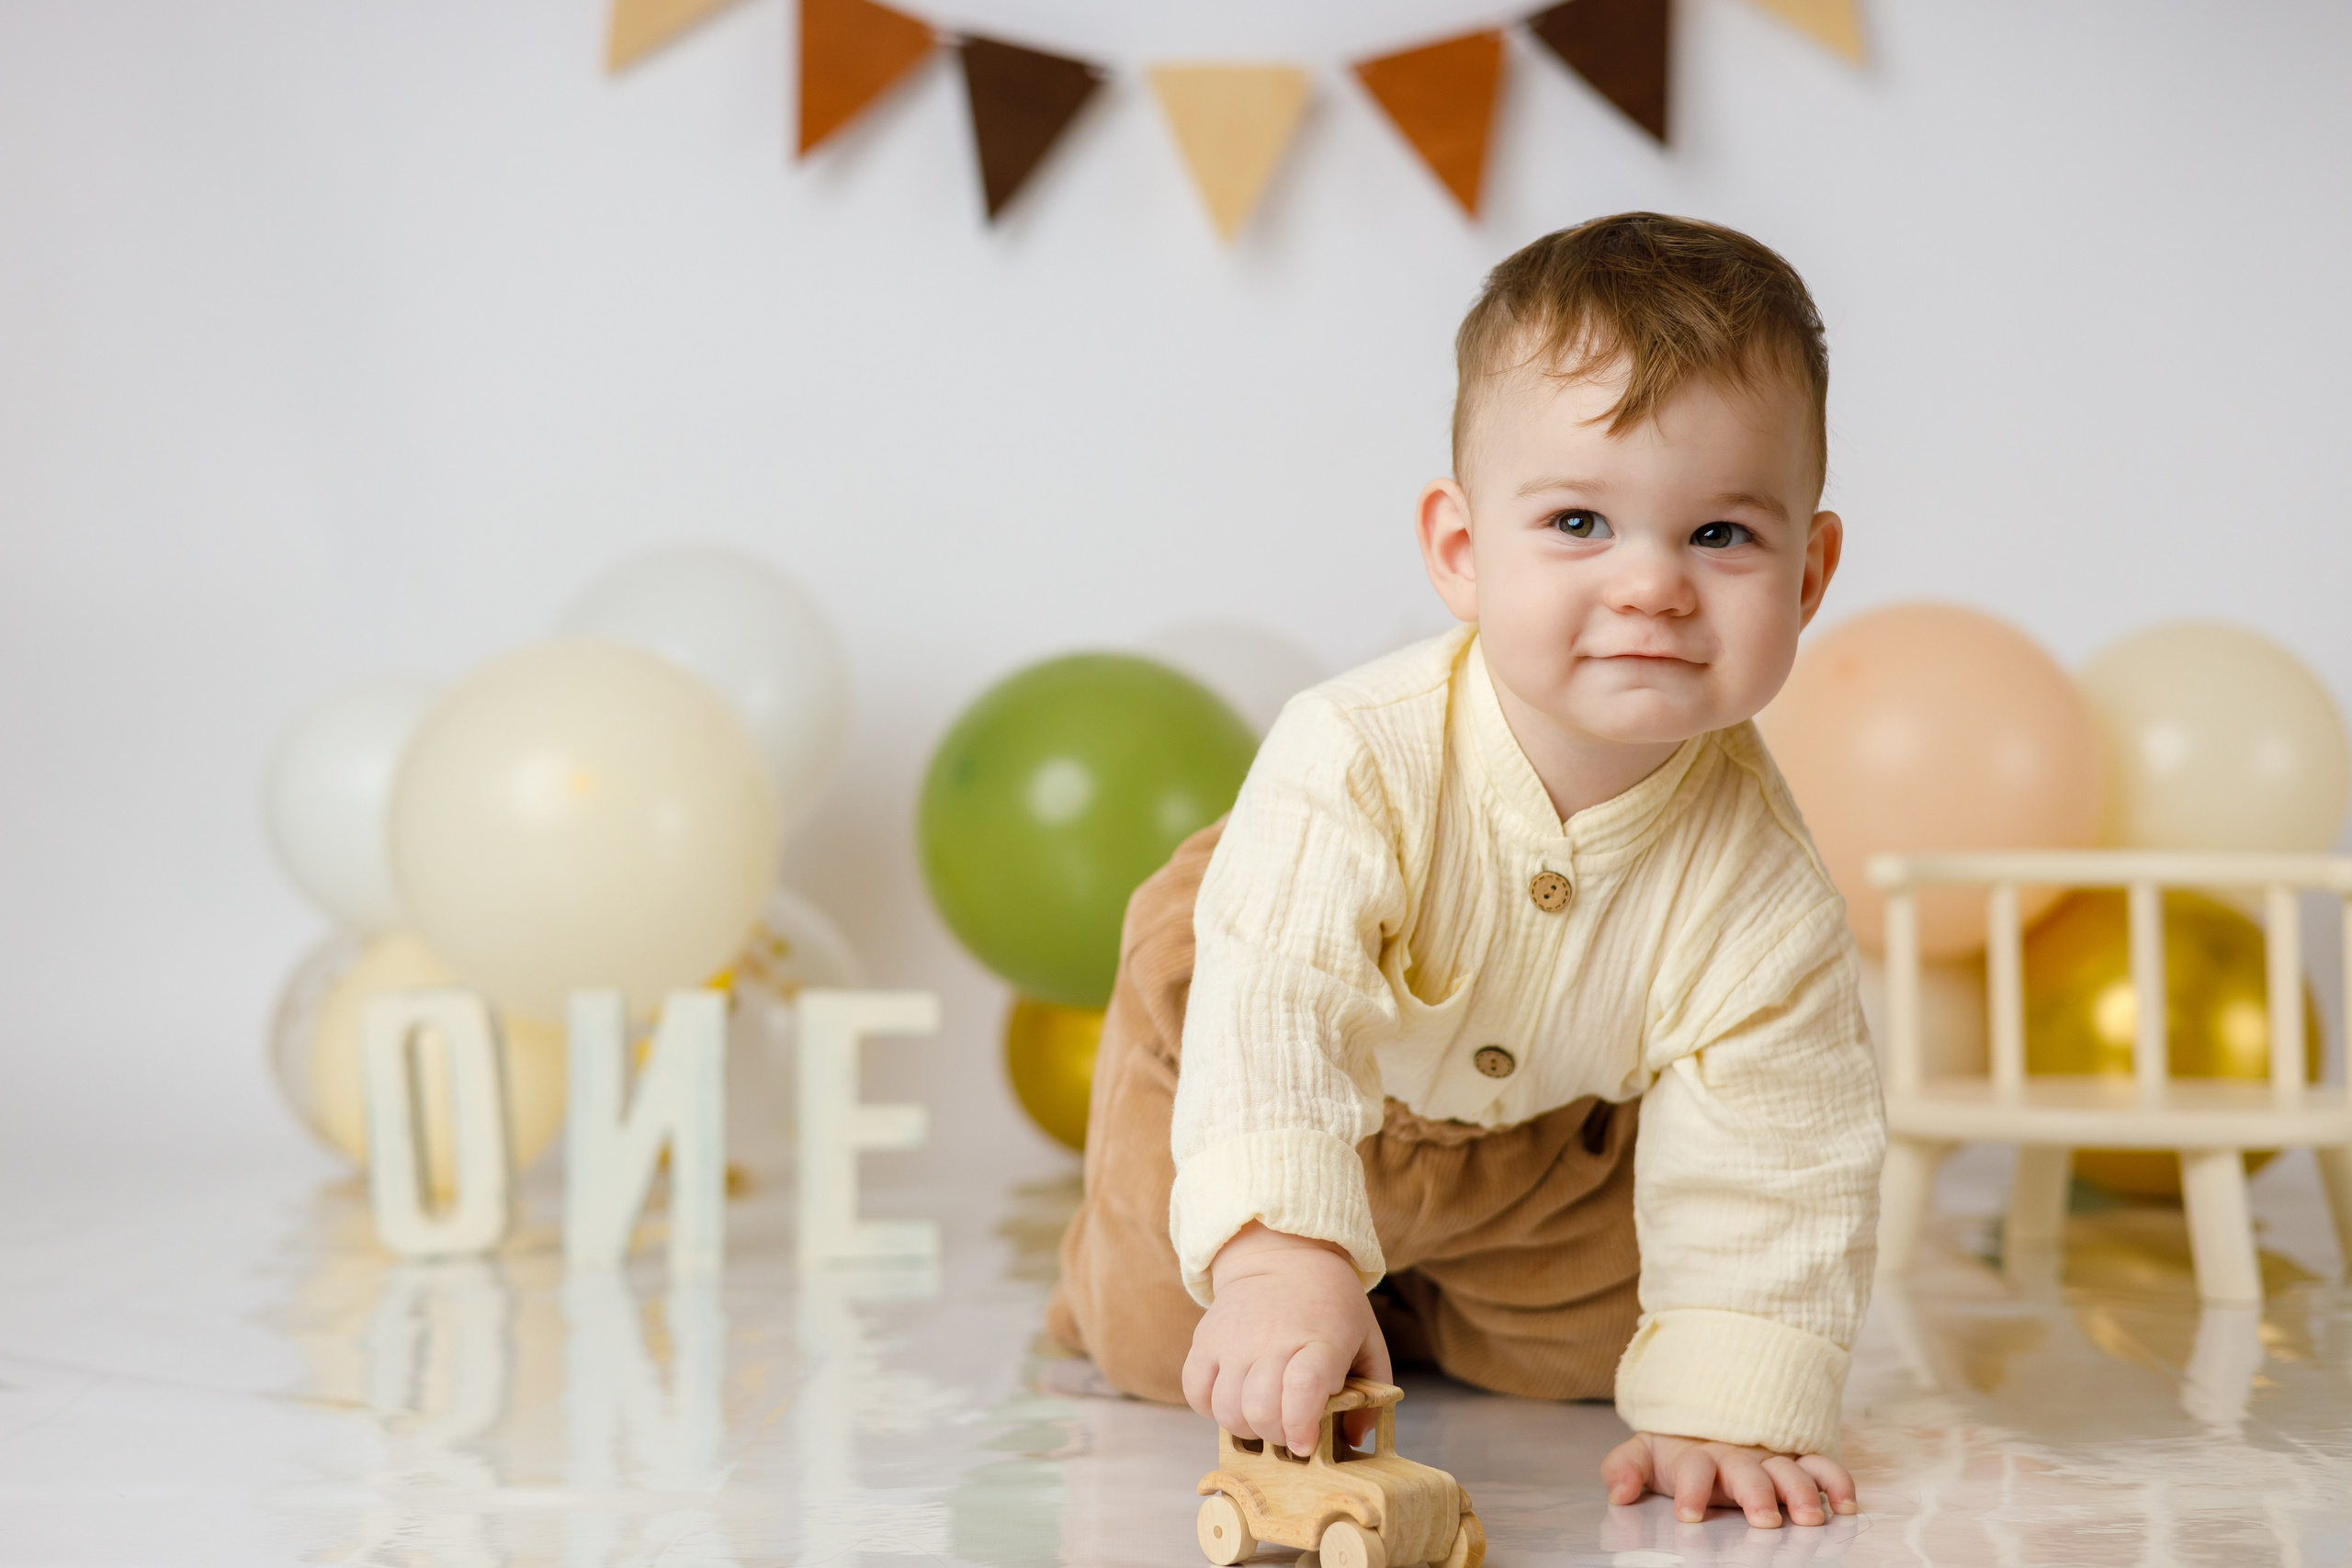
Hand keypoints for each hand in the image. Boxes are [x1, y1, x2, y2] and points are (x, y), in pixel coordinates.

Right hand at [1181, 1222, 1389, 1456]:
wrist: (1283, 1255)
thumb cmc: (1330, 1307)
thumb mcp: (1367, 1341)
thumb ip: (1371, 1396)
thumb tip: (1352, 1440)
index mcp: (1320, 1341)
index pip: (1303, 1390)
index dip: (1301, 1427)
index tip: (1305, 1444)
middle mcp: (1271, 1340)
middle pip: (1261, 1411)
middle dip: (1277, 1436)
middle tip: (1288, 1428)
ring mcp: (1233, 1340)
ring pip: (1227, 1410)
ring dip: (1245, 1427)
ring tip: (1261, 1413)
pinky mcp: (1205, 1339)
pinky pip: (1195, 1392)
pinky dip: (1210, 1408)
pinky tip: (1233, 1398)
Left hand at [1601, 1431, 1856, 1527]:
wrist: (1706, 1419)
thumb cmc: (1675, 1450)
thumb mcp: (1644, 1454)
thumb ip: (1625, 1468)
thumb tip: (1617, 1493)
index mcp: (1696, 1456)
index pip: (1692, 1468)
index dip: (1690, 1490)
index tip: (1690, 1516)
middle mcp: (1737, 1456)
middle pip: (1747, 1471)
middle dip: (1756, 1494)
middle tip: (1762, 1520)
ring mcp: (1769, 1457)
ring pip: (1789, 1470)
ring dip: (1801, 1491)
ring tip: (1809, 1517)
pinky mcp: (1797, 1461)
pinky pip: (1822, 1466)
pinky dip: (1837, 1481)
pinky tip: (1846, 1504)